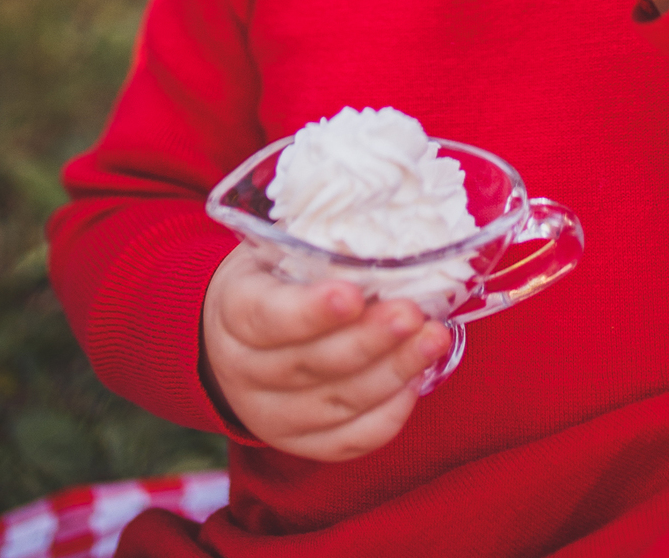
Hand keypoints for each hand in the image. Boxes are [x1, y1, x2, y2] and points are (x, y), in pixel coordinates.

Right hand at [201, 243, 451, 459]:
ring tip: (434, 340)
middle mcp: (243, 370)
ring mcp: (268, 414)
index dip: (311, 311)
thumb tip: (388, 225)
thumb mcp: (280, 246)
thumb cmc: (276, 275)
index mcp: (234, 310)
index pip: (268, 317)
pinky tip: (417, 380)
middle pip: (309, 365)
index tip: (353, 294)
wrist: (237, 332)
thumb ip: (321, 245)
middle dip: (369, 340)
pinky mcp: (297, 443)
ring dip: (392, 373)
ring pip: (334, 404)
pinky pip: (345, 441)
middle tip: (413, 315)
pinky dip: (386, 415)